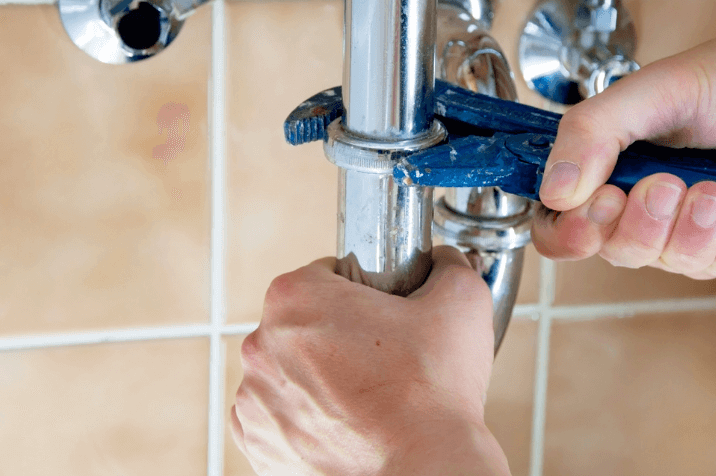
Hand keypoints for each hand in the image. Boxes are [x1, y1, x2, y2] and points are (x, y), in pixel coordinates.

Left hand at [231, 246, 510, 475]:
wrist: (424, 471)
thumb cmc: (433, 395)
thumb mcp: (461, 301)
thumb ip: (448, 264)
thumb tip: (443, 261)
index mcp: (294, 298)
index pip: (326, 275)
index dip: (361, 292)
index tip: (383, 317)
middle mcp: (261, 345)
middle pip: (302, 323)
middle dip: (337, 335)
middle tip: (382, 358)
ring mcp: (254, 400)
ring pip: (289, 370)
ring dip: (318, 377)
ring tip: (367, 396)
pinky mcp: (258, 444)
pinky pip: (277, 416)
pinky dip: (305, 418)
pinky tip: (344, 423)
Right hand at [531, 0, 715, 278]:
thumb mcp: (648, 93)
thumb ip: (590, 133)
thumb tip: (554, 191)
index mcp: (608, 163)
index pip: (559, 221)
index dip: (569, 230)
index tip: (596, 212)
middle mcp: (642, 198)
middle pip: (613, 250)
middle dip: (642, 223)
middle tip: (667, 185)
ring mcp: (688, 223)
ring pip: (668, 262)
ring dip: (693, 231)